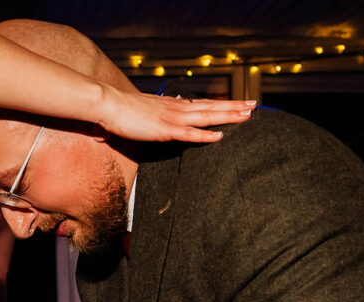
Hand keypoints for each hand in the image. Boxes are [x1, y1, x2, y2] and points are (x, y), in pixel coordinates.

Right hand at [96, 87, 254, 143]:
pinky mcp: (164, 130)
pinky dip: (205, 135)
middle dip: (234, 107)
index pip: (203, 104)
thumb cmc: (123, 111)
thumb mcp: (145, 113)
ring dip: (227, 116)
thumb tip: (158, 121)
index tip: (239, 103)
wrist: (109, 104)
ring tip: (247, 115)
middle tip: (254, 105)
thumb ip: (155, 117)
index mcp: (173, 106)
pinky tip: (220, 136)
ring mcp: (172, 119)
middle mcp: (177, 109)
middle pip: (211, 107)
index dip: (222, 103)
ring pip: (206, 117)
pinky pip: (189, 134)